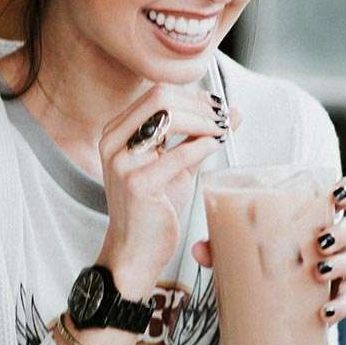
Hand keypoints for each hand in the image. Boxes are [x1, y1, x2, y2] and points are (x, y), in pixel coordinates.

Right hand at [96, 84, 238, 299]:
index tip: (217, 107)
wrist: (136, 250)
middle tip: (223, 119)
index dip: (192, 96)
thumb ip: (199, 137)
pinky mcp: (136, 184)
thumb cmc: (155, 207)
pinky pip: (177, 154)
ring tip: (221, 132)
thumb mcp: (178, 164)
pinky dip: (201, 147)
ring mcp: (121, 162)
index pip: (157, 94)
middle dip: (199, 106)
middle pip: (161, 98)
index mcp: (117, 132)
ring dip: (203, 122)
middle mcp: (113, 142)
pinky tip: (214, 147)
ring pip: (168, 118)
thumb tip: (232, 111)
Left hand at [192, 176, 345, 324]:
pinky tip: (325, 312)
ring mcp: (341, 268)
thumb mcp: (241, 249)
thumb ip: (221, 245)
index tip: (337, 196)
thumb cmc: (262, 261)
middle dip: (342, 233)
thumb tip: (199, 248)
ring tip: (319, 272)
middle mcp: (334, 240)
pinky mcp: (340, 296)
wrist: (271, 304)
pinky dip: (343, 304)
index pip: (343, 194)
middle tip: (320, 242)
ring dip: (343, 265)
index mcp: (315, 217)